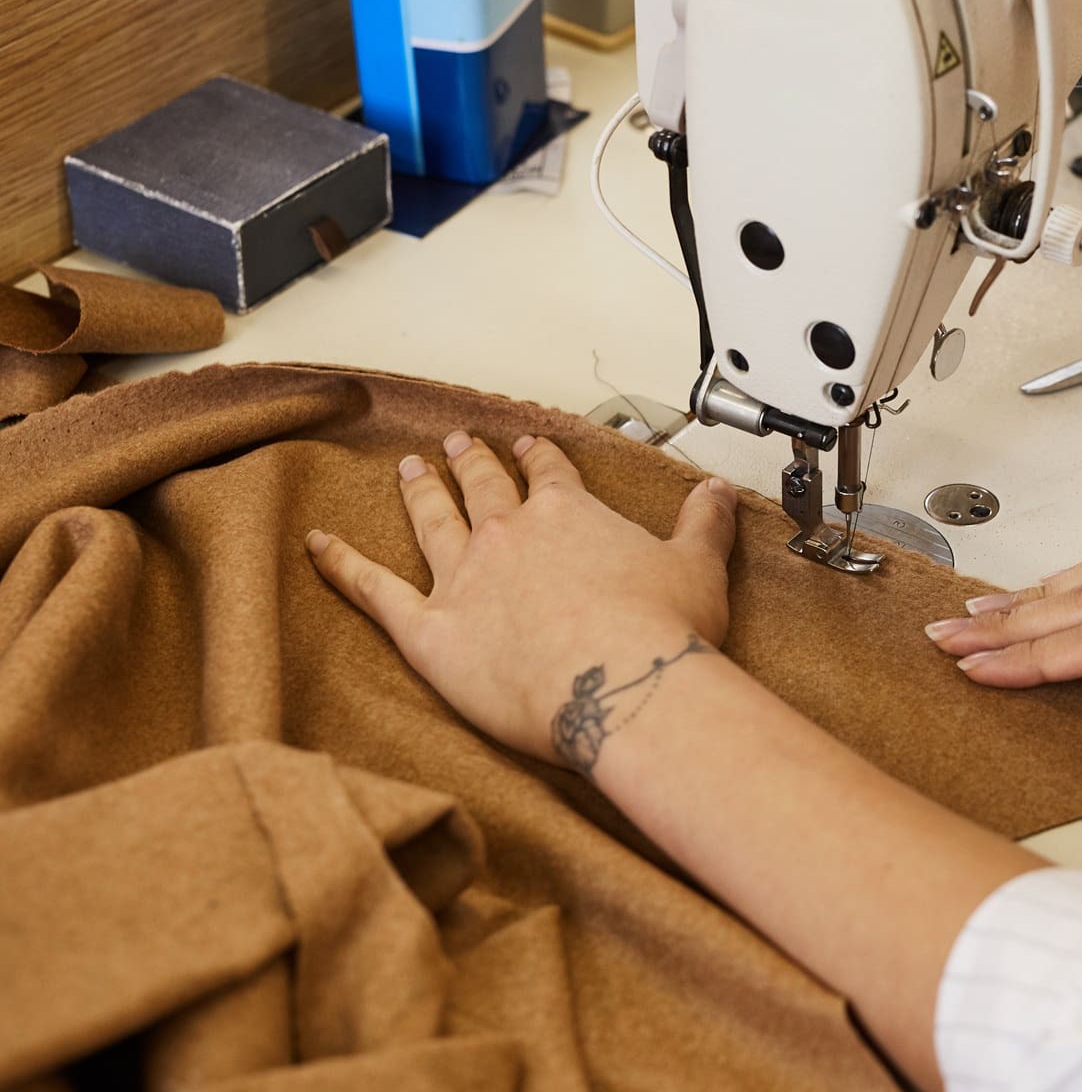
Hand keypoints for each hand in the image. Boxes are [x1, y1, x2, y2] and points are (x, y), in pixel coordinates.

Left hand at [305, 431, 738, 765]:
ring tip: (409, 470)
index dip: (537, 457)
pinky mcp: (429, 628)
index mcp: (568, 515)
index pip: (548, 473)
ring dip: (419, 492)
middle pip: (483, 487)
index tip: (527, 444)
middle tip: (460, 443)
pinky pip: (373, 589)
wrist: (620, 685)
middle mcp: (509, 535)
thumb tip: (718, 491)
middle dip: (471, 462)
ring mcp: (464, 577)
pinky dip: (341, 565)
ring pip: (431, 521)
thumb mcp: (699, 567)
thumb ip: (703, 524)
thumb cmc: (661, 634)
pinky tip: (317, 544)